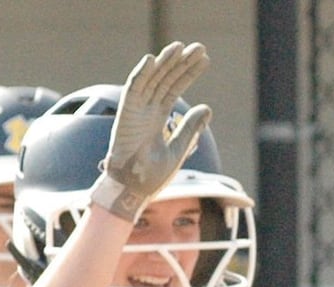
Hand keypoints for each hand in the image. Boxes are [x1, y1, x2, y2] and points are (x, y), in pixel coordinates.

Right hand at [90, 42, 213, 220]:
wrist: (134, 190)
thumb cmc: (152, 175)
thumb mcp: (178, 149)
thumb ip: (190, 128)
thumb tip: (207, 108)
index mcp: (158, 117)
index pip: (175, 88)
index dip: (188, 73)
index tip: (205, 60)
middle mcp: (147, 110)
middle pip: (166, 79)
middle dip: (182, 63)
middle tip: (200, 48)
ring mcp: (136, 110)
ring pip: (152, 79)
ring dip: (165, 62)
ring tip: (182, 48)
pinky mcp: (125, 114)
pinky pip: (133, 89)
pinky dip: (141, 74)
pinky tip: (152, 59)